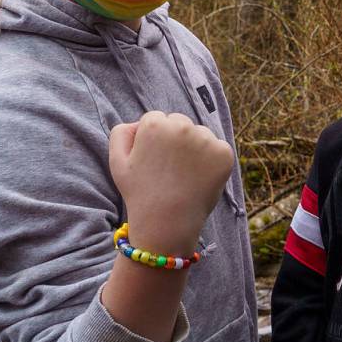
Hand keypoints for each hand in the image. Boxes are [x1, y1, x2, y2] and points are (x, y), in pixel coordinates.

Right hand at [109, 111, 234, 254]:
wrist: (166, 223)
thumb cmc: (140, 192)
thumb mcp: (117, 161)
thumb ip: (122, 132)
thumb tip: (140, 121)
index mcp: (156, 124)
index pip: (157, 119)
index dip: (153, 141)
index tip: (153, 161)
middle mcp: (182, 126)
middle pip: (180, 123)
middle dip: (175, 140)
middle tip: (169, 169)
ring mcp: (206, 139)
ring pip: (200, 135)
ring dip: (194, 148)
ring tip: (183, 175)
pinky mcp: (224, 154)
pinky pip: (217, 148)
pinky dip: (211, 161)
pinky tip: (199, 177)